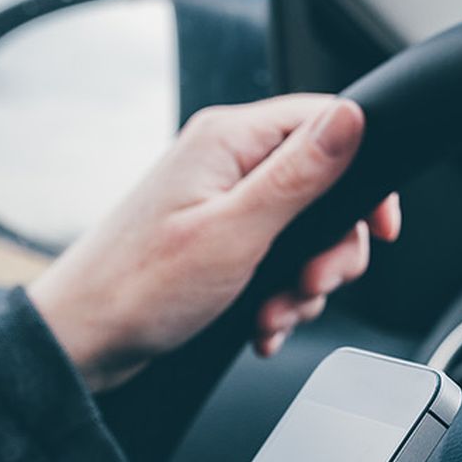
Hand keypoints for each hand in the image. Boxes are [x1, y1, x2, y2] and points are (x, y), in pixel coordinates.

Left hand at [29, 94, 401, 390]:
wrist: (82, 343)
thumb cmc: (139, 288)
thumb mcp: (235, 231)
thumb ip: (299, 175)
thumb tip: (351, 119)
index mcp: (229, 140)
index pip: (326, 123)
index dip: (364, 176)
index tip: (378, 227)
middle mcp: (224, 163)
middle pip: (323, 187)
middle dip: (331, 249)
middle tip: (311, 284)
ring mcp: (218, 204)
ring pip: (303, 234)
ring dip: (302, 285)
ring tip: (273, 313)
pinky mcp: (213, 242)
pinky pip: (273, 262)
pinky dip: (277, 299)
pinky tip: (260, 324)